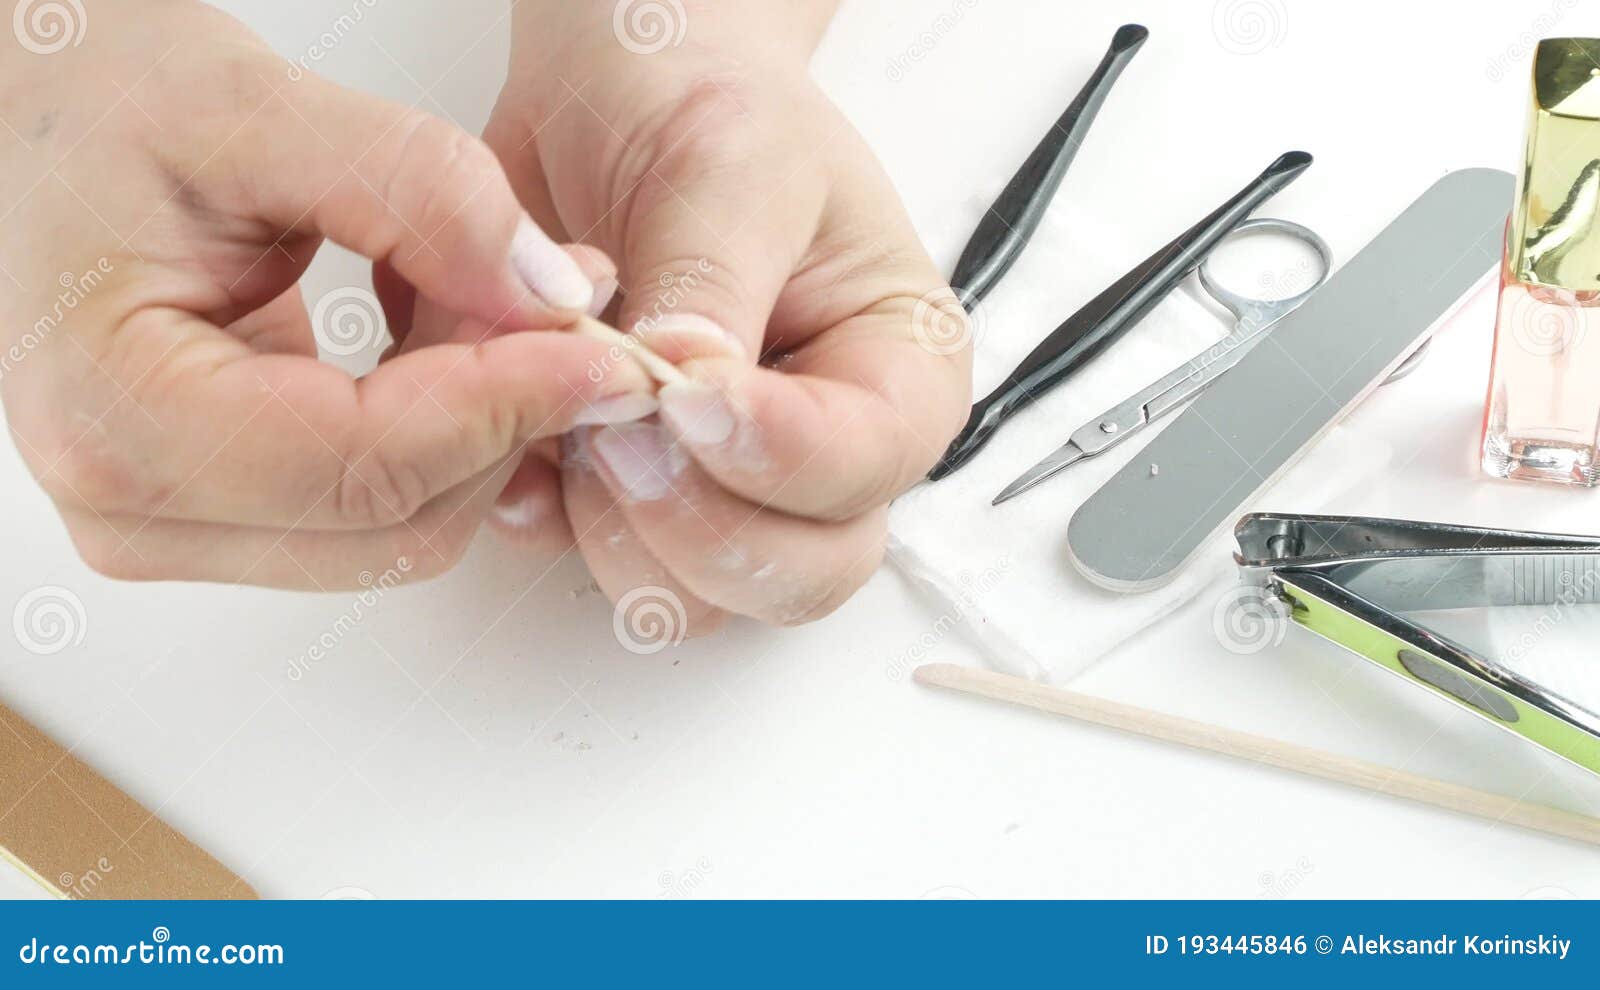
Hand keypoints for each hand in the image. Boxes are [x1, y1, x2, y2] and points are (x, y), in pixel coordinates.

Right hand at [0, 0, 657, 588]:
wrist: (38, 130)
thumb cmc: (100, 111)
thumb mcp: (258, 108)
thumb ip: (421, 193)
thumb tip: (550, 293)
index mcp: (115, 416)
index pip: (366, 465)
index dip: (506, 408)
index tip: (601, 350)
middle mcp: (135, 506)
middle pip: (399, 520)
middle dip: (507, 416)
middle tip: (566, 302)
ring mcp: (178, 526)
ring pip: (405, 529)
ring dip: (485, 427)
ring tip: (501, 301)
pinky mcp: (227, 516)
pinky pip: (384, 508)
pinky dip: (449, 435)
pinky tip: (460, 342)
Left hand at [445, 6, 970, 629]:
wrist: (616, 91)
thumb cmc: (709, 105)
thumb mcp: (730, 166)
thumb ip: (712, 287)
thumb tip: (688, 383)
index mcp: (893, 372)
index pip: (868, 468)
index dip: (778, 458)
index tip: (691, 396)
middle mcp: (822, 451)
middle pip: (800, 574)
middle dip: (698, 525)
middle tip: (619, 431)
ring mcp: (726, 485)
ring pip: (696, 595)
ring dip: (616, 531)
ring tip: (571, 414)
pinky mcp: (633, 493)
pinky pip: (591, 560)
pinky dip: (546, 519)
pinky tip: (524, 441)